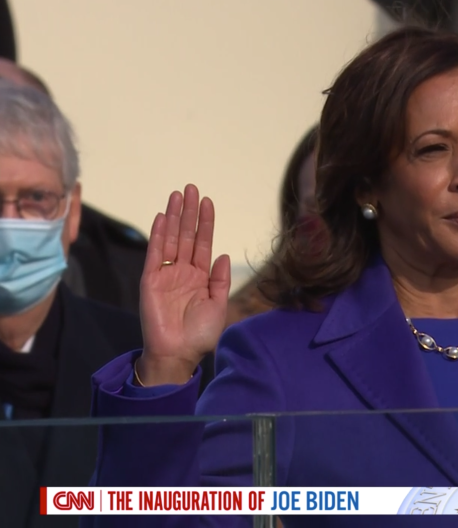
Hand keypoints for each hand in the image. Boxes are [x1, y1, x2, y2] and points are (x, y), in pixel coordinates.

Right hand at [138, 185, 230, 385]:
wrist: (179, 353)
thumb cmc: (200, 334)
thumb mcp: (218, 305)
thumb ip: (220, 280)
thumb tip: (224, 254)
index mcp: (201, 277)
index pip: (202, 243)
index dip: (205, 223)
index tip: (208, 201)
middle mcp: (183, 271)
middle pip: (186, 235)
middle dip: (189, 212)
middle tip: (191, 188)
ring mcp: (167, 274)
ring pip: (171, 239)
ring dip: (174, 217)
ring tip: (177, 195)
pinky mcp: (151, 280)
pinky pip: (155, 254)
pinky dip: (159, 235)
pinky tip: (163, 217)